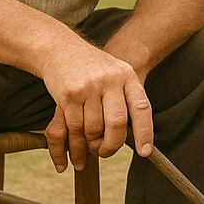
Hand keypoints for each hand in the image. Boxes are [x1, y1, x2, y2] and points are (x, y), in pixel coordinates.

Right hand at [42, 40, 153, 171]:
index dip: (145, 132)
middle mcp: (110, 80)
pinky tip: (69, 156)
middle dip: (110, 145)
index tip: (144, 152)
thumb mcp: (115, 74)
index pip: (141, 108)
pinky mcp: (68, 95)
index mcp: (127, 76)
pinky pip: (72, 128)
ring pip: (92, 129)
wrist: (59, 48)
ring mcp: (88, 87)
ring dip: (88, 147)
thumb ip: (125, 99)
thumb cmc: (91, 68)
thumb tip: (134, 137)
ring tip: (86, 153)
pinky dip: (70, 146)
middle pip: (116, 124)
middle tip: (104, 152)